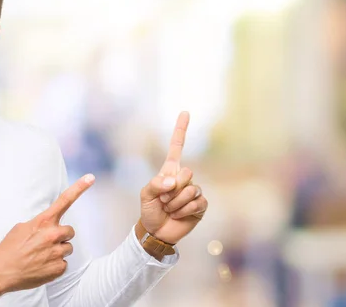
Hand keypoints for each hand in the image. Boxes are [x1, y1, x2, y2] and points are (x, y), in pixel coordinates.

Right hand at [0, 174, 94, 304]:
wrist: (0, 272)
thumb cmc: (9, 248)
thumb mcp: (22, 227)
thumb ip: (40, 224)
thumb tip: (49, 226)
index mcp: (44, 221)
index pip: (65, 200)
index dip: (79, 188)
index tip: (90, 178)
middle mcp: (53, 235)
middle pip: (69, 232)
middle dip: (61, 236)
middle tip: (45, 243)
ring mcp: (57, 252)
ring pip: (68, 248)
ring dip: (58, 251)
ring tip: (40, 256)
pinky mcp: (58, 268)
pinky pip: (64, 264)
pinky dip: (54, 265)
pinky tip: (41, 266)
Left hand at [139, 112, 207, 244]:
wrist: (157, 232)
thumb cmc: (149, 211)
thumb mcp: (145, 195)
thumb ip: (156, 184)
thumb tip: (174, 182)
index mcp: (170, 171)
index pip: (176, 147)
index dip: (181, 129)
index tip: (185, 112)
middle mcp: (184, 179)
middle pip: (187, 173)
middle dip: (172, 190)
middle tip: (164, 200)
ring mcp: (193, 191)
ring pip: (191, 190)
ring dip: (176, 203)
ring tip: (169, 209)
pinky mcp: (200, 205)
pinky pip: (196, 203)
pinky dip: (184, 211)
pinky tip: (178, 215)